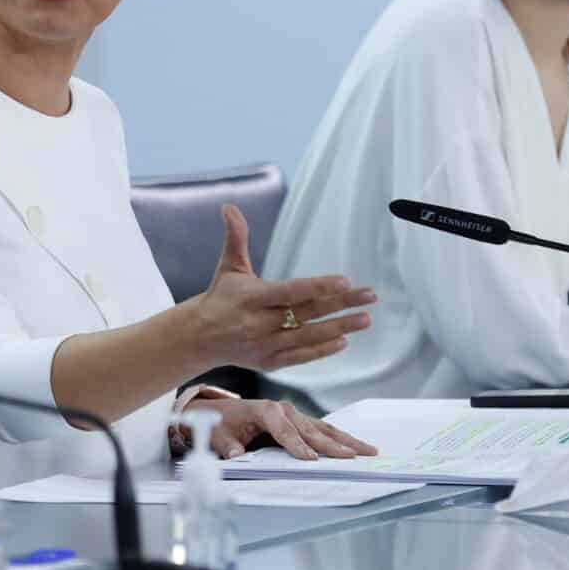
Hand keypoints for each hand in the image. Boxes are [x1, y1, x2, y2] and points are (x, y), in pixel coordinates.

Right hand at [180, 205, 375, 373]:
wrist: (199, 337)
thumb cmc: (220, 298)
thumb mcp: (228, 267)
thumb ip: (236, 237)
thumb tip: (229, 207)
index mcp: (251, 297)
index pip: (291, 291)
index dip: (318, 287)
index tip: (345, 281)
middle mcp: (259, 323)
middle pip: (306, 312)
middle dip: (341, 304)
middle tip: (369, 295)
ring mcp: (265, 345)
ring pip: (307, 337)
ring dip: (339, 328)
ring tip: (365, 318)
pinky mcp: (269, 362)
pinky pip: (300, 356)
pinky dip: (321, 350)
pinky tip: (343, 341)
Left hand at [190, 397, 378, 461]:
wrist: (223, 411)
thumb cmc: (222, 423)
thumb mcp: (218, 435)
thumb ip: (228, 446)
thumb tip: (235, 455)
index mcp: (264, 410)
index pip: (284, 431)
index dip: (297, 446)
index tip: (311, 460)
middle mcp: (283, 409)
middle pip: (311, 430)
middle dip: (332, 445)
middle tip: (352, 457)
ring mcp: (294, 414)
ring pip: (324, 428)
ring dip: (347, 440)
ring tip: (368, 450)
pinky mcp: (300, 421)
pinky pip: (323, 430)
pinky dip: (341, 439)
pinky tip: (357, 447)